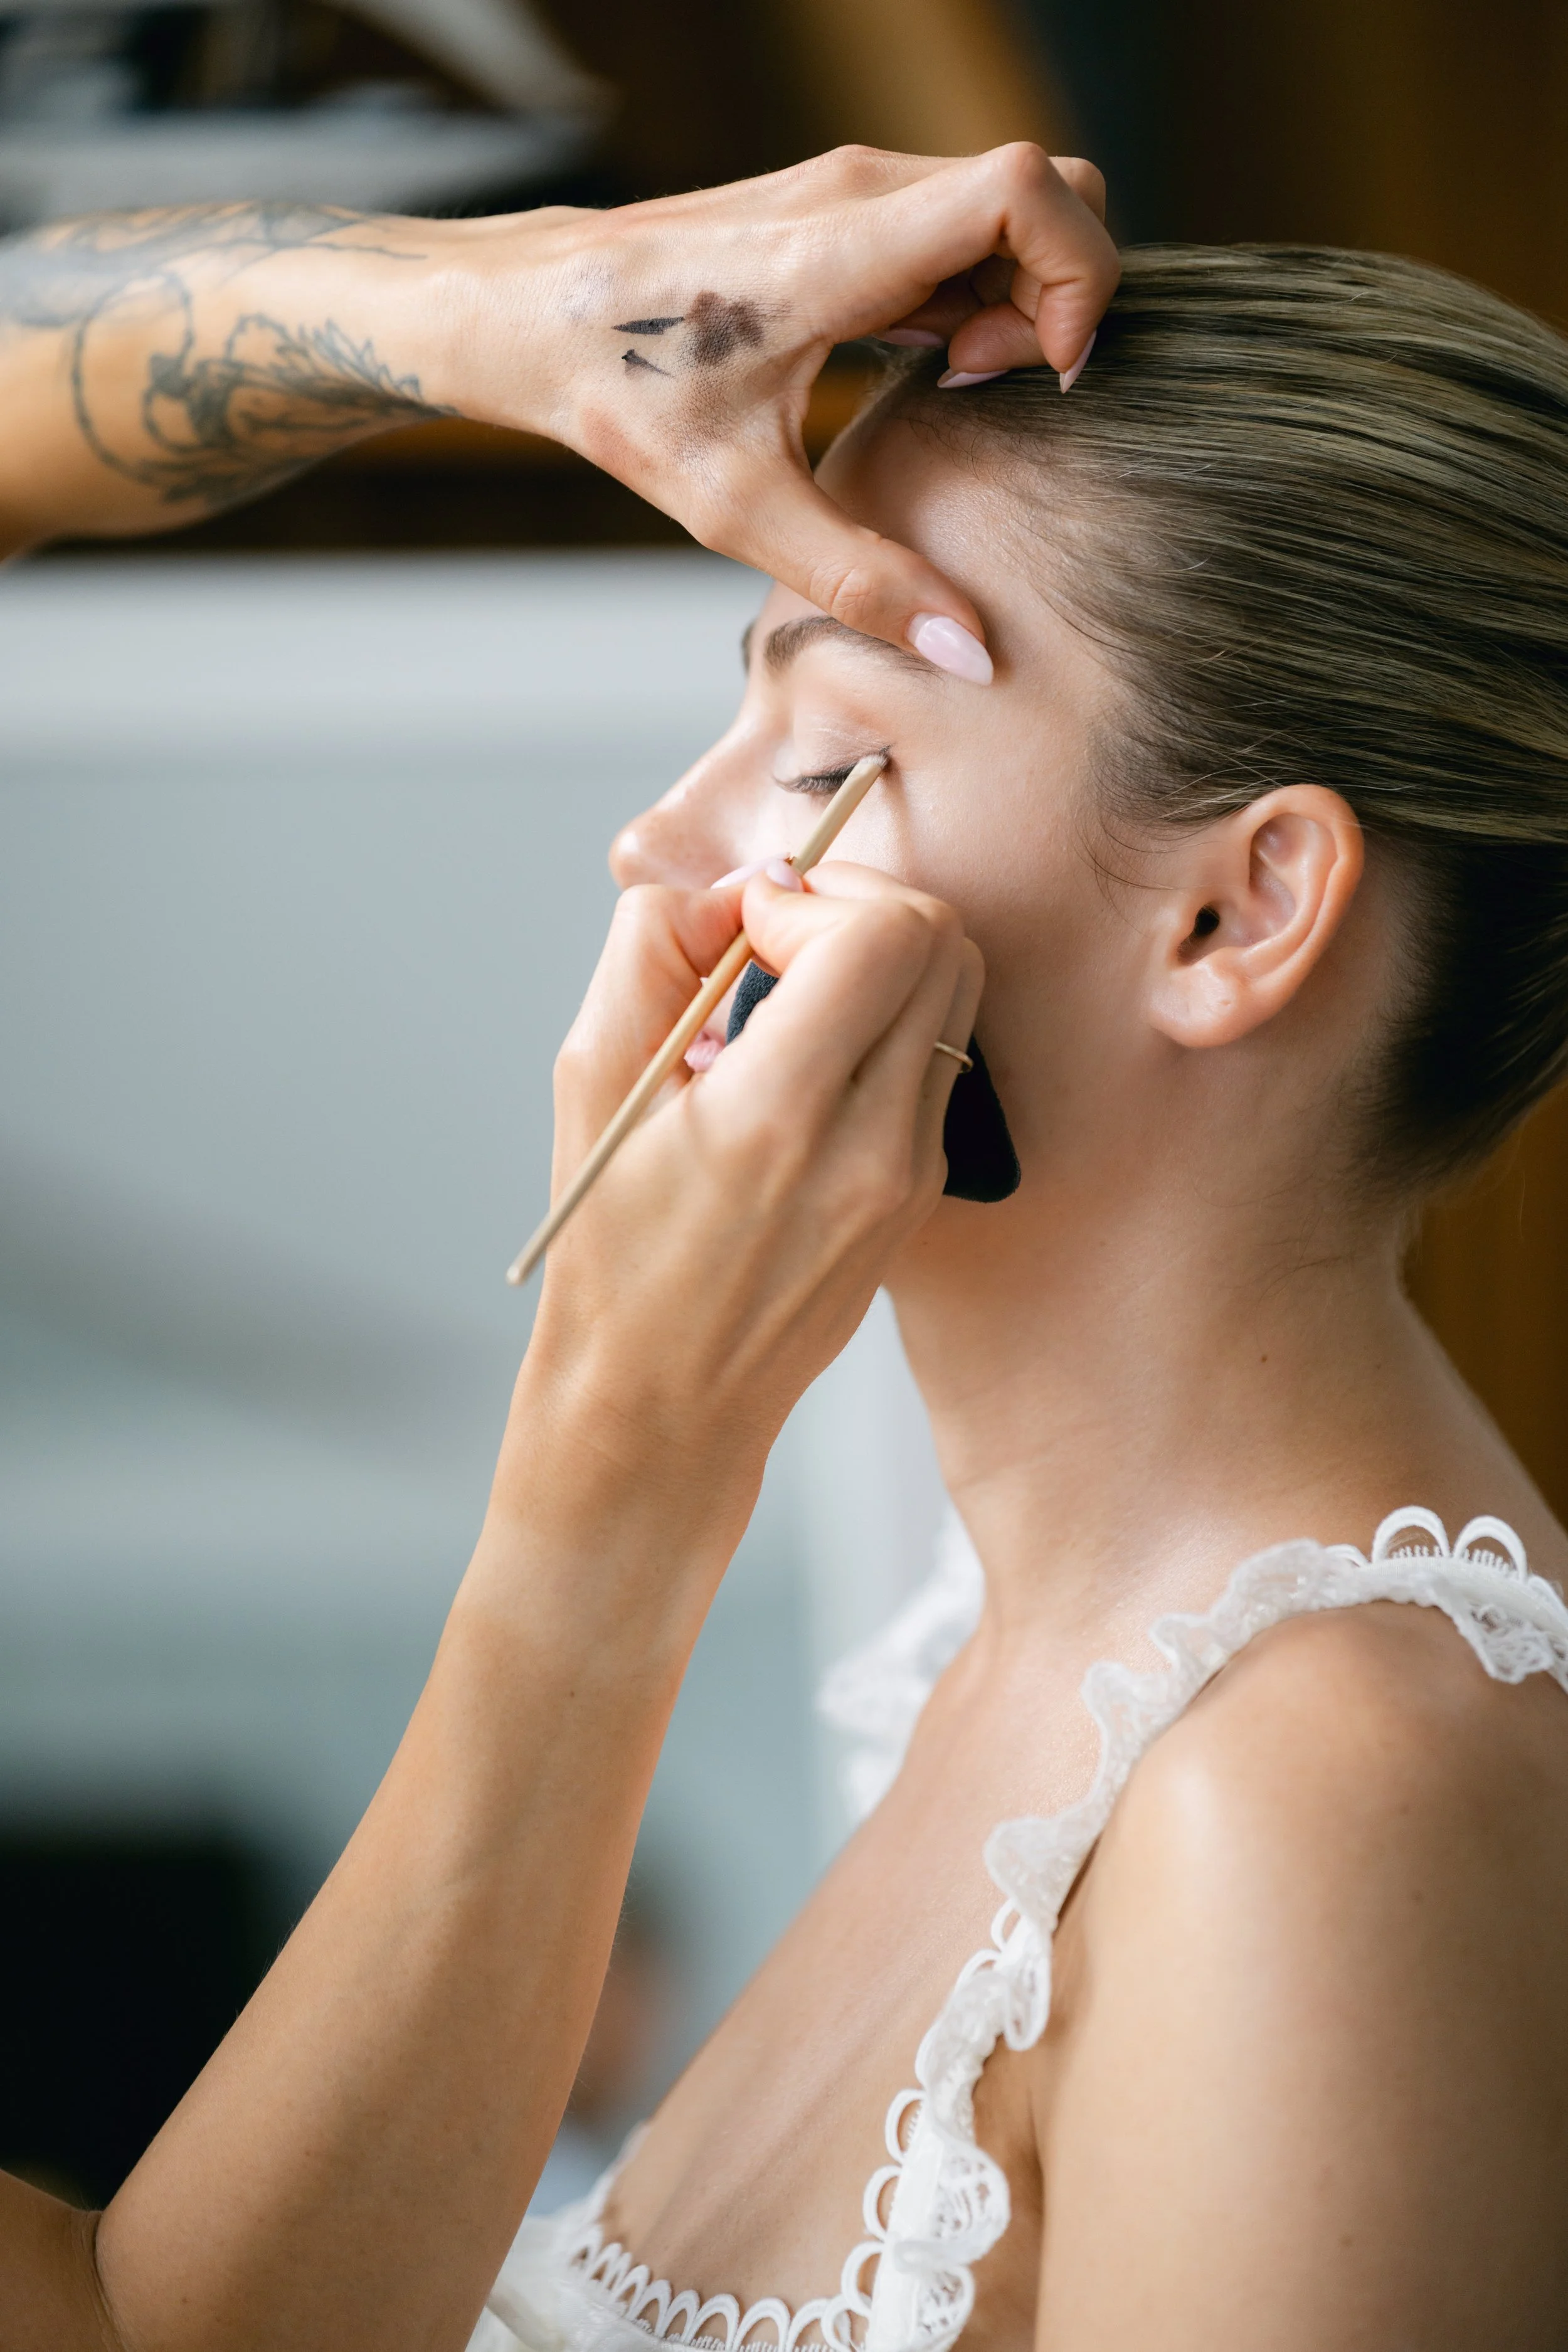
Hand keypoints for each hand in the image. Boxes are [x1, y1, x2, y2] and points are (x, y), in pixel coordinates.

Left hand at [443, 144, 1117, 674]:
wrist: (524, 313)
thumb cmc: (617, 393)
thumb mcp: (738, 509)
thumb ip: (863, 579)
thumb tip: (967, 650)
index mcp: (839, 247)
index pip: (1028, 188)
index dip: (1075, 273)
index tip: (1040, 370)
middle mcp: (858, 189)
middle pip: (1047, 193)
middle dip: (1056, 297)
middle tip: (990, 388)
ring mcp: (852, 187)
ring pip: (1009, 207)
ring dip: (1017, 297)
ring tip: (956, 382)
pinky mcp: (844, 207)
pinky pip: (961, 224)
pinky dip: (979, 290)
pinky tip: (932, 364)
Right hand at [499, 861, 982, 1547]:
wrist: (661, 1400)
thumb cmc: (611, 1250)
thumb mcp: (591, 1082)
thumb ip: (651, 950)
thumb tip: (734, 888)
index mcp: (776, 1118)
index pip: (877, 936)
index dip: (809, 895)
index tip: (745, 927)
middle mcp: (868, 1147)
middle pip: (940, 943)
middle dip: (856, 906)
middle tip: (777, 938)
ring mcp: (909, 1173)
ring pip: (953, 991)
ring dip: (879, 957)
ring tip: (790, 995)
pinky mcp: (923, 1190)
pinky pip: (937, 1056)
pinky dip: (884, 1022)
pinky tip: (807, 1061)